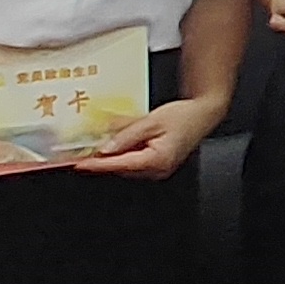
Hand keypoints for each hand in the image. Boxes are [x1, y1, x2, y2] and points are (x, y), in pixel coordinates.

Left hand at [75, 93, 222, 179]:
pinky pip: (135, 163)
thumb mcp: (152, 121)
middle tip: (81, 153)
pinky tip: (116, 146)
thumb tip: (105, 147)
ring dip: (111, 158)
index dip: (97, 164)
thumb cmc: (184, 116)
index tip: (79, 163)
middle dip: (101, 161)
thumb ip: (127, 134)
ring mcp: (158, 170)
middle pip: (121, 168)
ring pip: (127, 167)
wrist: (204, 113)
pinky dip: (123, 155)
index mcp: (157, 160)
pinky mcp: (158, 165)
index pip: (119, 164)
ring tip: (96, 147)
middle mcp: (157, 170)